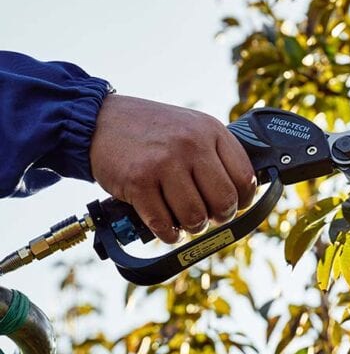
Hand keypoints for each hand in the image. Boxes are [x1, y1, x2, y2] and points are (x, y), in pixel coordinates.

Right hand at [89, 95, 256, 242]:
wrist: (100, 119)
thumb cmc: (152, 130)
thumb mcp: (192, 128)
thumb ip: (216, 154)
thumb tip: (243, 193)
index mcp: (210, 131)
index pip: (245, 177)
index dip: (244, 200)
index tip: (236, 205)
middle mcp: (191, 144)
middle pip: (224, 201)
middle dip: (220, 217)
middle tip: (210, 217)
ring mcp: (164, 163)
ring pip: (195, 217)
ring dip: (192, 227)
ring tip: (186, 220)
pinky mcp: (138, 182)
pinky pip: (163, 224)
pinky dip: (168, 234)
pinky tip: (167, 227)